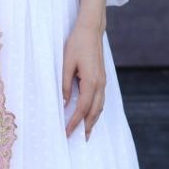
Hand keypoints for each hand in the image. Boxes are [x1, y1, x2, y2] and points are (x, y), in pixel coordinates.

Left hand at [63, 0, 106, 140]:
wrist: (91, 29)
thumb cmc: (77, 44)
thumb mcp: (66, 63)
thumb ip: (65, 84)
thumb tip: (64, 102)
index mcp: (90, 81)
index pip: (82, 108)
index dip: (74, 122)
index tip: (67, 132)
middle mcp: (100, 84)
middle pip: (94, 111)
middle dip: (87, 126)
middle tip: (80, 139)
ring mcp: (103, 81)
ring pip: (100, 106)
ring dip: (93, 120)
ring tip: (87, 132)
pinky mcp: (102, 78)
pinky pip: (101, 99)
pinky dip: (96, 110)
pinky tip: (91, 114)